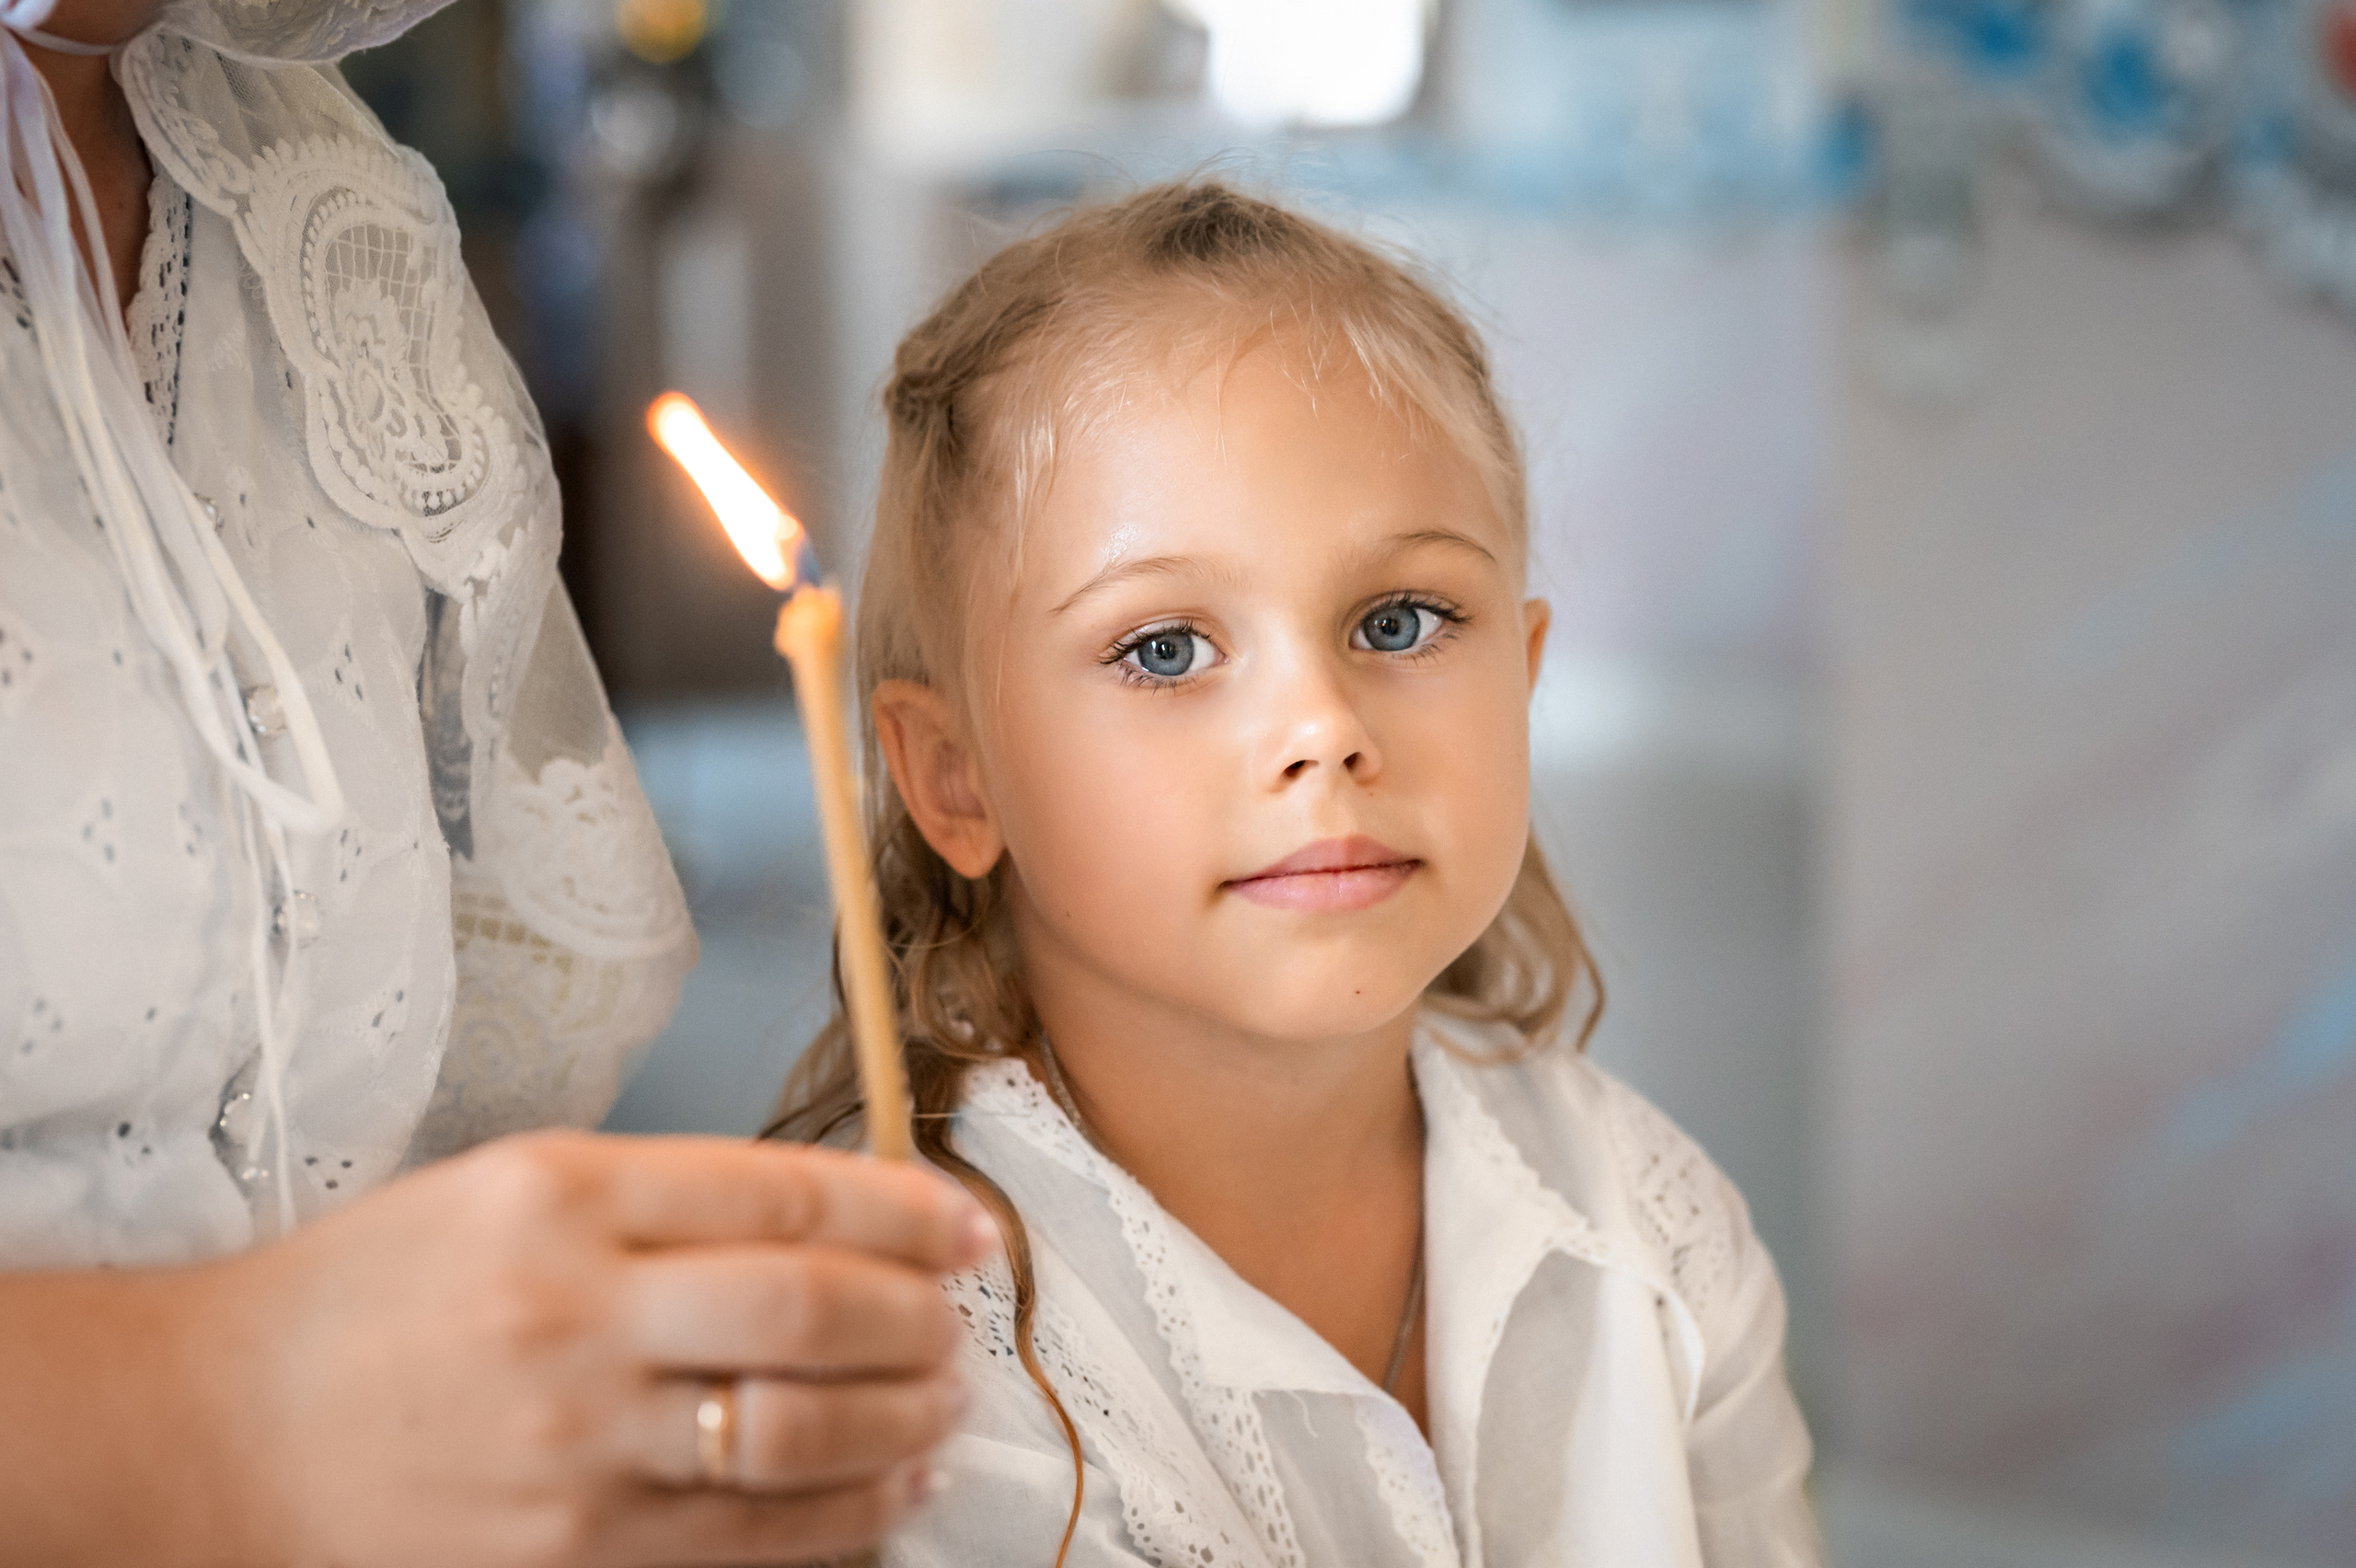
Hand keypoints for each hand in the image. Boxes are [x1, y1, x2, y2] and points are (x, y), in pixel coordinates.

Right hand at [220, 1132, 992, 1566]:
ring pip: (797, 1433)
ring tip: (942, 1404)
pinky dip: (843, 1516)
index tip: (965, 1225)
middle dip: (917, 1318)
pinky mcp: (566, 1553)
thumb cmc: (365, 1299)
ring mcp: (572, 1444)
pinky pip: (746, 1539)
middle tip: (958, 1322)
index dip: (904, 1209)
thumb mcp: (504, 1190)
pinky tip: (887, 1491)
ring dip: (902, 1419)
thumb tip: (830, 1223)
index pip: (785, 1190)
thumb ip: (662, 1200)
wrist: (209, 1431)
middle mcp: (573, 1312)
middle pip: (809, 1308)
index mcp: (560, 1195)